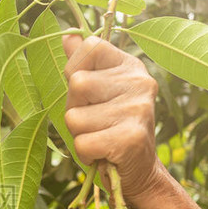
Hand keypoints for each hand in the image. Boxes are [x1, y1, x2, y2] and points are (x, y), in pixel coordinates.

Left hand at [62, 34, 161, 203]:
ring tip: (100, 138)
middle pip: (77, 84)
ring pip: (74, 117)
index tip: (90, 93)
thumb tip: (68, 36)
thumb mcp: (98, 92)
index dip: (75, 71)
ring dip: (80, 134)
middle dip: (75, 108)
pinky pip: (82, 143)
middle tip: (95, 123)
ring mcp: (138, 109)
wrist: (139, 172)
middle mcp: (139, 82)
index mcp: (129, 65)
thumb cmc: (111, 128)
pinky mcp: (132, 138)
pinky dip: (86, 154)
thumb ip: (83, 64)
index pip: (89, 47)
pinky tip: (104, 154)